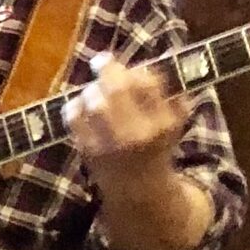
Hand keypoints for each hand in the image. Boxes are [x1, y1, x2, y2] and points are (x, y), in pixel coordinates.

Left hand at [64, 51, 186, 187]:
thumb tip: (160, 59)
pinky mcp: (87, 149)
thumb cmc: (157, 147)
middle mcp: (137, 133)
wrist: (138, 189)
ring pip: (95, 101)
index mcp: (163, 123)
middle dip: (108, 69)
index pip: (149, 84)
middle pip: (117, 89)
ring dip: (92, 88)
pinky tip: (81, 105)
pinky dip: (74, 105)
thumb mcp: (175, 123)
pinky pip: (73, 117)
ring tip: (95, 89)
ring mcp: (110, 143)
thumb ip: (172, 94)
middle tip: (102, 60)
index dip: (138, 70)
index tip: (132, 68)